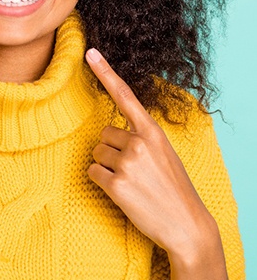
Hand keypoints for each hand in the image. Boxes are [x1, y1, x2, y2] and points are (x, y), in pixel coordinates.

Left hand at [85, 48, 224, 274]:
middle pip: (103, 134)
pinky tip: (121, 192)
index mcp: (153, 132)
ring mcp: (128, 164)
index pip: (125, 95)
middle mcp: (139, 143)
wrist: (188, 227)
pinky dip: (101, 181)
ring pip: (97, 153)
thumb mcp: (164, 153)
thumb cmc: (173, 187)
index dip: (106, 72)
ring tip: (130, 181)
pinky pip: (93, 172)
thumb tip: (110, 132)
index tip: (90, 52)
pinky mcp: (116, 185)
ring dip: (107, 166)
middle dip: (111, 149)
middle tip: (133, 169)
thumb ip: (141, 137)